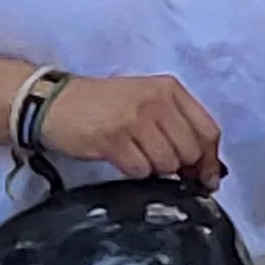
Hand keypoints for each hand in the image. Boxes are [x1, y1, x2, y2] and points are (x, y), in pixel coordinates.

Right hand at [36, 74, 223, 185]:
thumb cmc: (102, 105)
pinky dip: (134, 171)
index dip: (210, 159)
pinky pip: (141, 170)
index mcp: (169, 88)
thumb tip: (205, 167)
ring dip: (155, 169)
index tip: (206, 176)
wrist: (55, 102)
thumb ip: (176, 123)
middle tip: (161, 165)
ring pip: (167, 163)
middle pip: (190, 150)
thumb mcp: (145, 99)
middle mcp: (155, 100)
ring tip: (136, 156)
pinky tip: (122, 158)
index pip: (208, 130)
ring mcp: (134, 118)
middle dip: (181, 167)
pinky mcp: (114, 138)